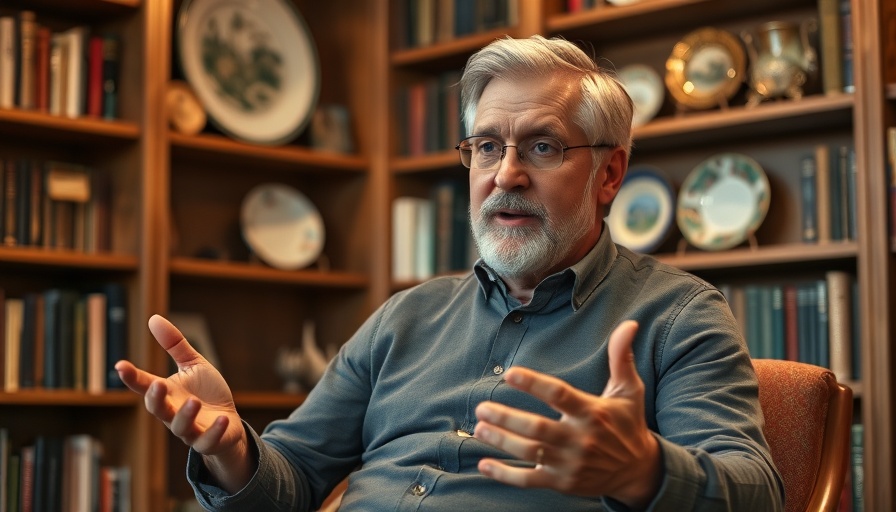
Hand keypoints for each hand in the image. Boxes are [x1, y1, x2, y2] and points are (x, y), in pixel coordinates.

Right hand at [115, 314, 252, 491]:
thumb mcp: (193, 365)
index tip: (120, 365)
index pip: (145, 385)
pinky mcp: (208, 441)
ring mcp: (190, 429)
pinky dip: (214, 431)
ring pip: (181, 427)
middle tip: (158, 385)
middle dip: (156, 399)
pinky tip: (222, 418)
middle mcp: (173, 413)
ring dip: (186, 415)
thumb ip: (174, 345)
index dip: (132, 377)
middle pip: (158, 409)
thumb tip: (153, 318)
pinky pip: (208, 440)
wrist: (229, 422)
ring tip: (194, 401)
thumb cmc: (207, 393)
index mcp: (167, 394)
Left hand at [473, 320, 660, 507]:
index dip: (534, 384)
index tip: (510, 373)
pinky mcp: (562, 482)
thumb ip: (622, 356)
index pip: (559, 395)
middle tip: (482, 407)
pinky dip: (505, 475)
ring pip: (529, 452)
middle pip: (537, 428)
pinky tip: (484, 465)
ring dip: (501, 441)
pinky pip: (529, 480)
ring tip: (479, 428)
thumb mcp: (629, 390)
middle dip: (506, 418)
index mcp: (592, 412)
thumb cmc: (628, 424)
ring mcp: (570, 463)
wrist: (638, 471)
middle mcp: (580, 439)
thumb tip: (629, 323)